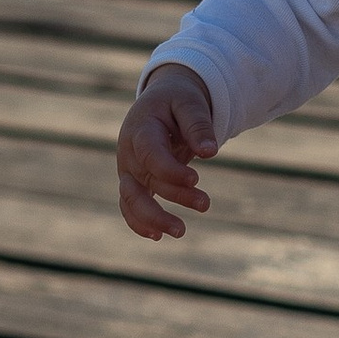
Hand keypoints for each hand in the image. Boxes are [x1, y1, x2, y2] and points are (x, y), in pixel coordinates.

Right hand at [116, 67, 216, 240]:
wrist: (162, 101)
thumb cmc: (178, 100)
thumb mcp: (189, 103)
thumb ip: (198, 125)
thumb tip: (210, 152)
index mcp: (140, 129)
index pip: (150, 155)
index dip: (170, 170)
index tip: (196, 179)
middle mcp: (129, 153)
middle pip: (143, 181)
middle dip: (173, 195)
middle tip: (206, 204)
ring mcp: (129, 170)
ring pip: (132, 200)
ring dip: (153, 218)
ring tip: (181, 231)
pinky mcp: (134, 182)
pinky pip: (130, 206)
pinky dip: (139, 223)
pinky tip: (158, 236)